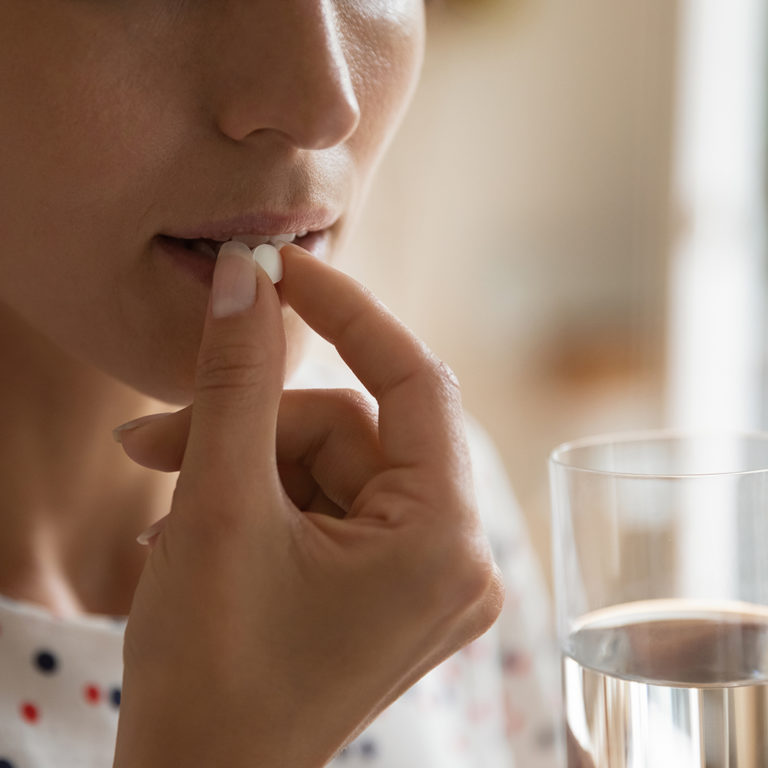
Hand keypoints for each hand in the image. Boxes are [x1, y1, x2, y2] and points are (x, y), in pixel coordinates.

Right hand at [112, 243, 503, 766]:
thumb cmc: (213, 676)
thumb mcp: (218, 509)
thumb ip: (236, 382)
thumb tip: (244, 280)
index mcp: (443, 540)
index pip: (415, 378)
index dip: (347, 312)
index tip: (281, 270)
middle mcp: (453, 556)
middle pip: (355, 427)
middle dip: (255, 424)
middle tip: (160, 438)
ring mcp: (421, 573)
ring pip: (331, 462)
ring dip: (242, 465)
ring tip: (164, 497)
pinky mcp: (387, 583)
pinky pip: (327, 502)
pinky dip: (261, 499)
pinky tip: (192, 532)